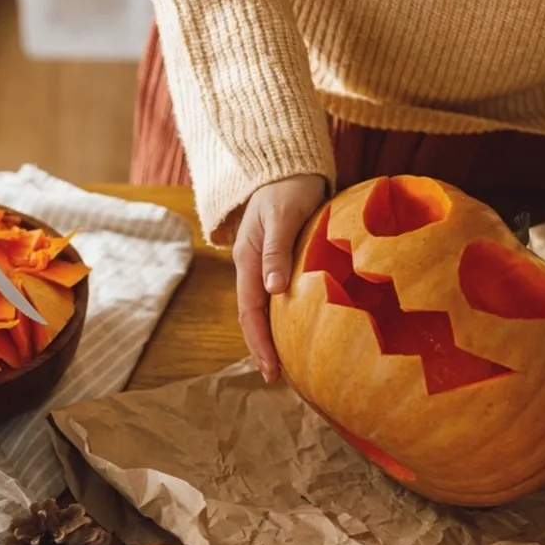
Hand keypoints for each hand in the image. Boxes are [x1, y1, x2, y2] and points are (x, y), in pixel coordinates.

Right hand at [233, 174, 327, 382]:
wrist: (289, 166)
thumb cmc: (288, 188)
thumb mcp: (282, 216)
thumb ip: (277, 251)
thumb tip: (273, 289)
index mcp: (248, 260)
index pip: (251, 311)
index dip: (259, 342)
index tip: (271, 370)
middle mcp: (253, 267)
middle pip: (254, 316)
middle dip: (262, 348)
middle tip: (277, 378)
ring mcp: (265, 265)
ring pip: (265, 309)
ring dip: (272, 336)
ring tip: (285, 364)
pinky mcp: (280, 262)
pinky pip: (279, 297)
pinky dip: (285, 319)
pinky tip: (296, 332)